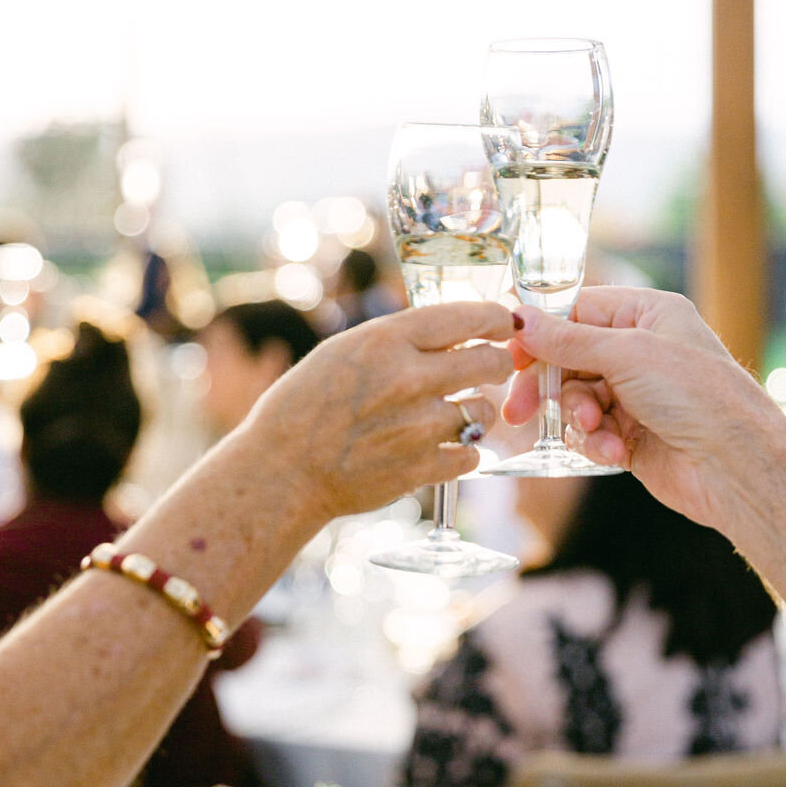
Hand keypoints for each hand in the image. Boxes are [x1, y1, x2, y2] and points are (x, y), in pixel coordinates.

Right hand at [251, 301, 515, 519]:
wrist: (282, 470)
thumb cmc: (306, 405)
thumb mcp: (345, 350)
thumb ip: (399, 339)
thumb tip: (454, 330)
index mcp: (387, 340)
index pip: (468, 316)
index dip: (496, 318)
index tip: (503, 323)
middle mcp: (409, 379)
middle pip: (491, 362)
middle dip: (498, 363)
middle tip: (491, 368)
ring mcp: (418, 427)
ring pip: (485, 411)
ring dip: (478, 411)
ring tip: (458, 414)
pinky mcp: (421, 469)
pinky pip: (471, 455)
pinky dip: (462, 452)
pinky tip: (442, 448)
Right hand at [503, 288, 774, 527]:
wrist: (735, 466)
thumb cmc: (699, 396)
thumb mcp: (627, 354)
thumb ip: (568, 340)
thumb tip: (520, 319)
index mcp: (648, 314)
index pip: (578, 311)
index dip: (542, 333)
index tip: (511, 354)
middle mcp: (642, 351)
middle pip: (569, 359)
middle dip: (551, 385)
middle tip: (521, 408)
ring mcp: (636, 395)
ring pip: (576, 400)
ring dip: (578, 418)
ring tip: (596, 430)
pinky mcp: (632, 436)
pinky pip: (591, 433)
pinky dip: (594, 442)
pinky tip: (612, 452)